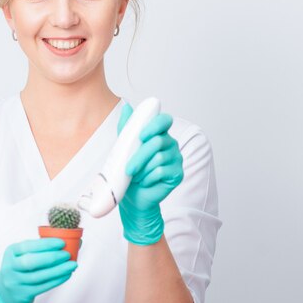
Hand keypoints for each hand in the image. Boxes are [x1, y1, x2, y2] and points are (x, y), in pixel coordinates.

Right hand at [0, 238, 77, 302]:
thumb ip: (43, 247)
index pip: (28, 246)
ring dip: (58, 270)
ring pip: (39, 276)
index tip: (61, 242)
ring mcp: (15, 282)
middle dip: (52, 257)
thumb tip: (73, 241)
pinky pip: (43, 287)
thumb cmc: (21, 267)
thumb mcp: (24, 254)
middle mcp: (10, 266)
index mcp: (11, 251)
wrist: (5, 290)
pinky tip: (66, 274)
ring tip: (72, 265)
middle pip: (31, 262)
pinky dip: (57, 280)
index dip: (45, 244)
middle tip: (67, 254)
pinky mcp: (22, 294)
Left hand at [117, 103, 183, 244]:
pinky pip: (162, 171)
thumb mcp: (124, 147)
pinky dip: (149, 178)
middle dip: (139, 156)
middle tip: (129, 168)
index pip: (164, 120)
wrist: (133, 195)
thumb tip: (128, 107)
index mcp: (159, 134)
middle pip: (158, 142)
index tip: (141, 135)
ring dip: (143, 169)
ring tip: (137, 176)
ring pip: (159, 158)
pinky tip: (145, 181)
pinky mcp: (177, 174)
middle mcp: (170, 144)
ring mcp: (176, 158)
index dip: (154, 125)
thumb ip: (127, 127)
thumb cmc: (130, 170)